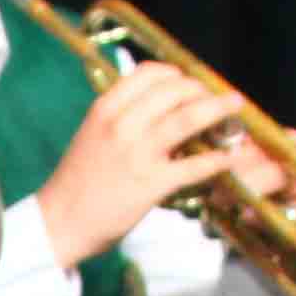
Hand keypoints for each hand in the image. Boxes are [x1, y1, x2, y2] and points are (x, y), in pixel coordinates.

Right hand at [35, 61, 250, 266]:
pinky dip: (217, 159)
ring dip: (218, 110)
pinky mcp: (152, 184)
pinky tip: (229, 157)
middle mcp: (121, 125)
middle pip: (173, 90)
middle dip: (201, 90)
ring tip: (235, 108)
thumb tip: (156, 104)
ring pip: (188, 119)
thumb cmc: (77, 181)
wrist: (60, 222)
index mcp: (105, 109)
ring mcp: (138, 153)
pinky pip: (194, 165)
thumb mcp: (92, 134)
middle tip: (216, 98)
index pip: (148, 73)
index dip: (176, 74)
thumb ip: (121, 116)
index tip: (188, 82)